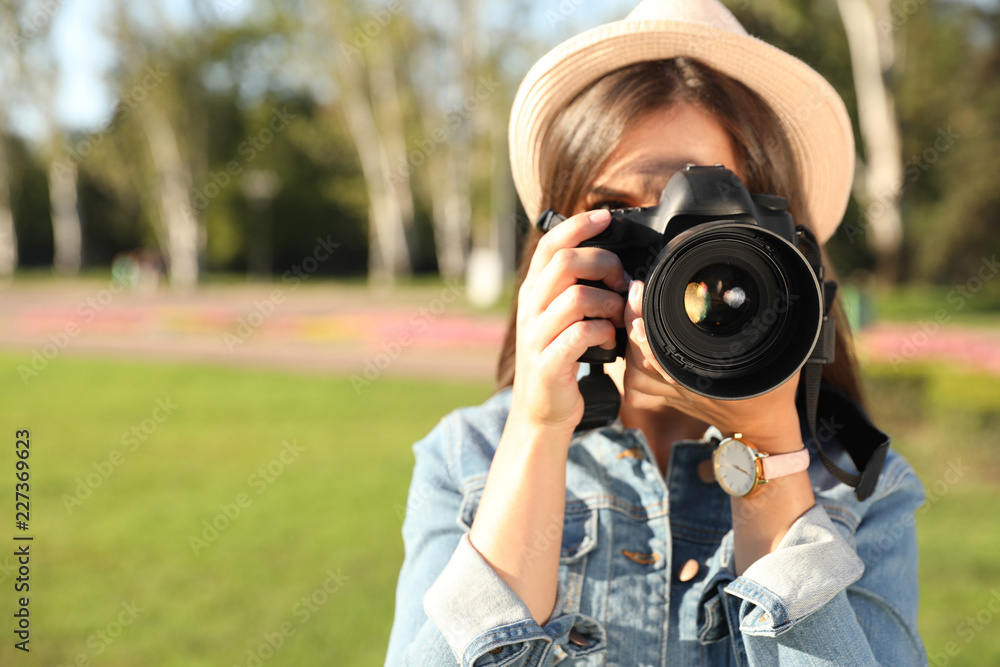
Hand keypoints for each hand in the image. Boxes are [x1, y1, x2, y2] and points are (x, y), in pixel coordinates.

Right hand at [510, 209, 627, 433]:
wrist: (541, 412)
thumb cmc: (560, 359)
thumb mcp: (559, 318)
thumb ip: (573, 288)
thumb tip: (610, 260)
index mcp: (533, 292)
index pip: (550, 243)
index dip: (578, 224)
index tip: (606, 217)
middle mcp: (530, 308)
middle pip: (566, 262)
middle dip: (603, 264)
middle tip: (621, 282)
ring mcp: (536, 335)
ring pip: (578, 297)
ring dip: (609, 304)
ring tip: (617, 318)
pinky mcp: (548, 362)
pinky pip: (582, 333)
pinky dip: (604, 333)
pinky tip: (608, 341)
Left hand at [622, 279, 801, 452]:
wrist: (761, 432)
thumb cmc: (770, 394)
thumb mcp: (776, 356)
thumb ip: (768, 326)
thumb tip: (773, 297)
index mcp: (701, 376)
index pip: (659, 350)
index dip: (645, 322)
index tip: (642, 294)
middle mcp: (681, 387)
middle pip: (639, 358)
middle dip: (632, 323)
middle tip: (636, 294)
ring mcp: (674, 394)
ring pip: (635, 373)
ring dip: (630, 345)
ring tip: (635, 313)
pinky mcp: (671, 398)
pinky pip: (640, 384)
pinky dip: (634, 364)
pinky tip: (638, 341)